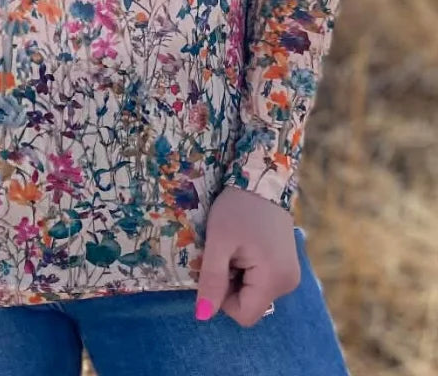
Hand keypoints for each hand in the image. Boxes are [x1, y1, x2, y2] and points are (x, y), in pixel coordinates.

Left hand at [195, 186, 300, 327]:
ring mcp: (291, 274)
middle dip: (231, 284)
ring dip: (239, 276)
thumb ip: (212, 280)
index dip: (223, 298)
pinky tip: (246, 245)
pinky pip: (263, 281)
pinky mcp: (288, 265)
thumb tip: (203, 315)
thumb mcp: (219, 241)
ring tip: (237, 246)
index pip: (244, 315)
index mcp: (274, 280)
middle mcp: (288, 283)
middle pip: (250, 304)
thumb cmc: (237, 208)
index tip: (219, 266)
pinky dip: (249, 269)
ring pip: (255, 293)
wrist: (261, 177)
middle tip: (227, 252)